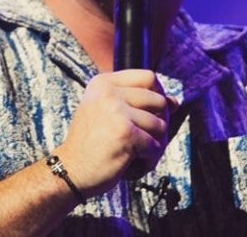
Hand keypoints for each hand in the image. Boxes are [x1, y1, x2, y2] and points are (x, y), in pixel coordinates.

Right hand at [54, 70, 172, 197]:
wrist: (70, 170)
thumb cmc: (92, 143)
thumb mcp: (107, 112)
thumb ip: (138, 102)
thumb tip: (175, 101)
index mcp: (103, 83)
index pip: (148, 77)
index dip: (158, 94)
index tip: (154, 111)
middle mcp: (109, 92)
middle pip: (159, 100)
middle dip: (159, 123)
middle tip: (144, 139)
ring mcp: (117, 111)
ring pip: (160, 125)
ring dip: (154, 144)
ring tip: (136, 153)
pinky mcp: (126, 133)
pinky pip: (155, 145)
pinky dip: (149, 159)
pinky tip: (132, 164)